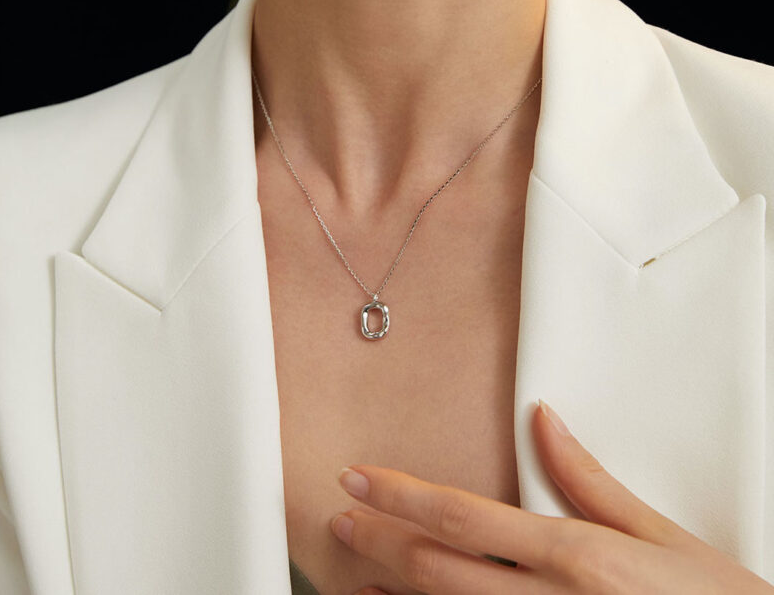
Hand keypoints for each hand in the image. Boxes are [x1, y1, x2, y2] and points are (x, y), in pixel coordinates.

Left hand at [329, 399, 772, 593]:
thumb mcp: (659, 535)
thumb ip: (589, 480)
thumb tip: (542, 419)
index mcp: (576, 556)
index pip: (464, 516)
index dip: (401, 495)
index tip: (358, 477)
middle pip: (439, 568)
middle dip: (381, 540)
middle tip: (339, 517)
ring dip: (393, 592)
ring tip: (353, 570)